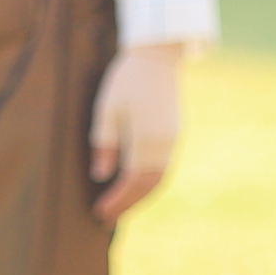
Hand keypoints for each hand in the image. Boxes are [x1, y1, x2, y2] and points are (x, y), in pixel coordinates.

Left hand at [89, 43, 186, 222]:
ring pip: (159, 179)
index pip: (131, 181)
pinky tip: (136, 186)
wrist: (158, 56)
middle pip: (148, 186)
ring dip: (141, 197)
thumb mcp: (107, 109)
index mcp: (147, 139)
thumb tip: (102, 176)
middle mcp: (165, 144)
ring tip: (121, 207)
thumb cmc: (127, 79)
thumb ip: (105, 144)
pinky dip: (150, 183)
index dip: (116, 200)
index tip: (100, 212)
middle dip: (128, 204)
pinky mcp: (176, 134)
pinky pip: (164, 168)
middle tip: (107, 218)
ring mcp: (174, 140)